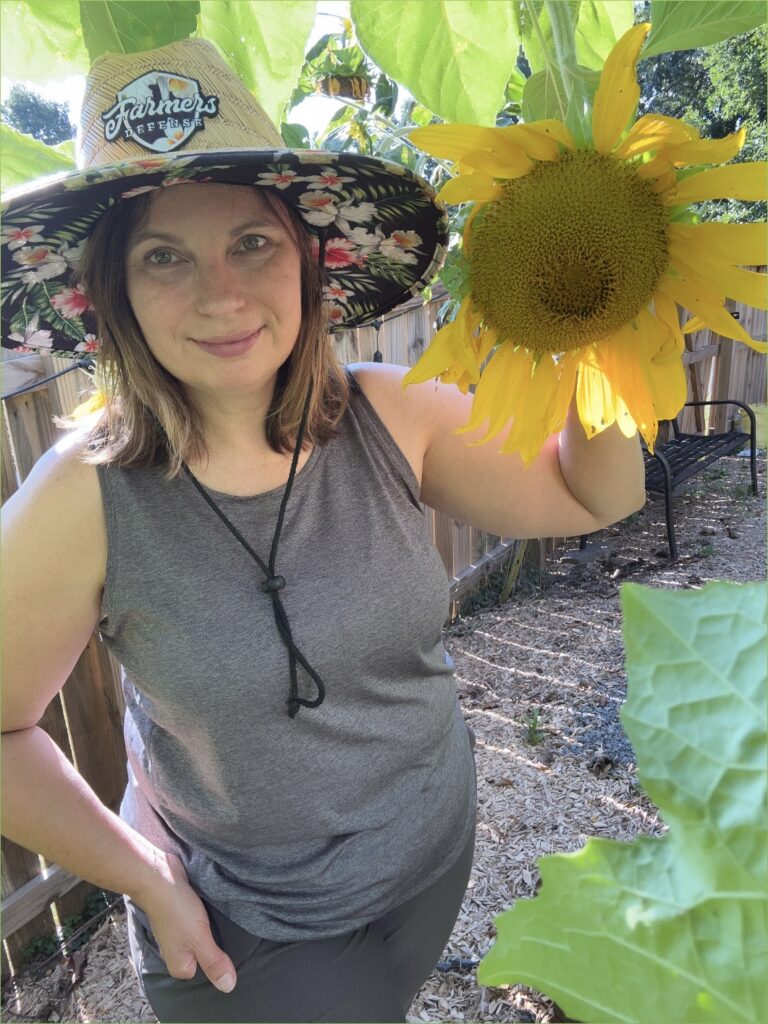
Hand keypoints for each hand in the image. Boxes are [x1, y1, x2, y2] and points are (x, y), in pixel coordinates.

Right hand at [135, 850, 237, 993]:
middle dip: (216, 941)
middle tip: (225, 928)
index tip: (226, 943)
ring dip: (213, 925)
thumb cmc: (176, 909)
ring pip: (204, 935)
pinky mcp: (183, 914)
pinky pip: (200, 920)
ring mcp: (179, 932)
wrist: (158, 875)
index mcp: (180, 964)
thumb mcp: (199, 938)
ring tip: (221, 916)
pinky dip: (207, 914)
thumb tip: (229, 986)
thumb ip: (213, 962)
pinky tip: (213, 906)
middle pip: (207, 952)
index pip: (209, 971)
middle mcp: (178, 951)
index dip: (220, 957)